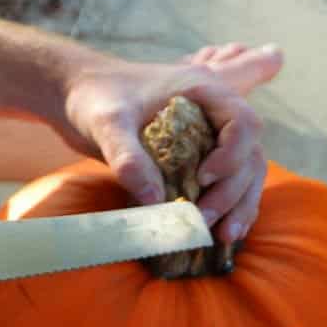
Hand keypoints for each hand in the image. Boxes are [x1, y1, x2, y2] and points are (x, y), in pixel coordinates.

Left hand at [58, 43, 280, 243]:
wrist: (77, 95)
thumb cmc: (93, 97)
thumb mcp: (106, 122)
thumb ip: (127, 156)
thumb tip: (153, 200)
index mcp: (202, 90)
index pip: (243, 122)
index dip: (232, 155)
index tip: (202, 178)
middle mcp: (213, 112)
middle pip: (249, 154)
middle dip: (233, 191)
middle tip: (201, 220)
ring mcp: (208, 135)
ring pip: (245, 172)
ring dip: (238, 204)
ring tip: (222, 236)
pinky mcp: (196, 156)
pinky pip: (227, 182)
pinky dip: (228, 206)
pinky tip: (221, 232)